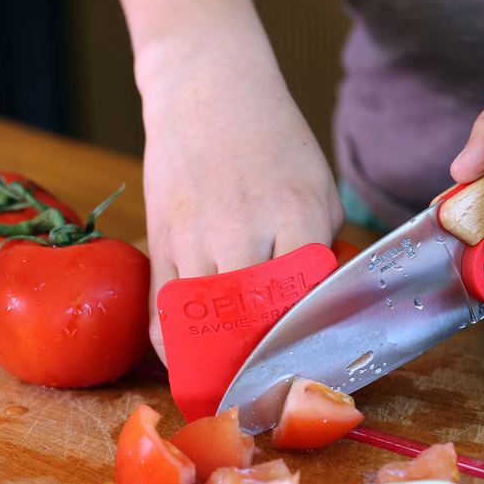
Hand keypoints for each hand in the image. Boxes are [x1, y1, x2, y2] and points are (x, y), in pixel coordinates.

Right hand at [140, 47, 342, 364]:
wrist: (208, 91)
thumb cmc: (275, 143)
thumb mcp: (321, 188)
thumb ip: (323, 246)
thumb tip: (321, 305)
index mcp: (297, 215)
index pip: (307, 298)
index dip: (308, 338)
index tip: (312, 367)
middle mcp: (244, 229)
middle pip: (254, 320)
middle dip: (264, 362)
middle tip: (273, 392)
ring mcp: (195, 236)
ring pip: (205, 322)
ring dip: (219, 362)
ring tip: (234, 390)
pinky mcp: (160, 239)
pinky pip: (162, 309)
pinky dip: (178, 345)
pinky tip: (192, 364)